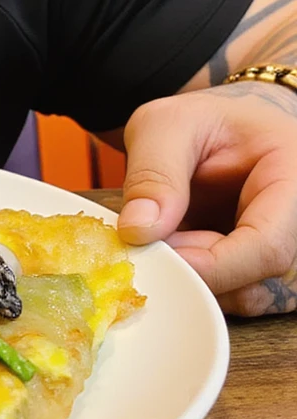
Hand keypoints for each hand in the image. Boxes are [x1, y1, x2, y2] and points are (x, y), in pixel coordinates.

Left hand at [116, 84, 296, 315]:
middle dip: (197, 270)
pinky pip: (241, 297)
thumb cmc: (202, 122)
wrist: (221, 130)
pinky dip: (203, 281)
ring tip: (170, 234)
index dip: (213, 263)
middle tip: (154, 241)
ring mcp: (293, 252)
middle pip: (261, 281)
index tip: (160, 252)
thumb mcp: (166, 126)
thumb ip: (154, 172)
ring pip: (250, 297)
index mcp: (295, 178)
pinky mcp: (273, 272)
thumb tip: (137, 230)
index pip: (269, 245)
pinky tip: (183, 248)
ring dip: (198, 278)